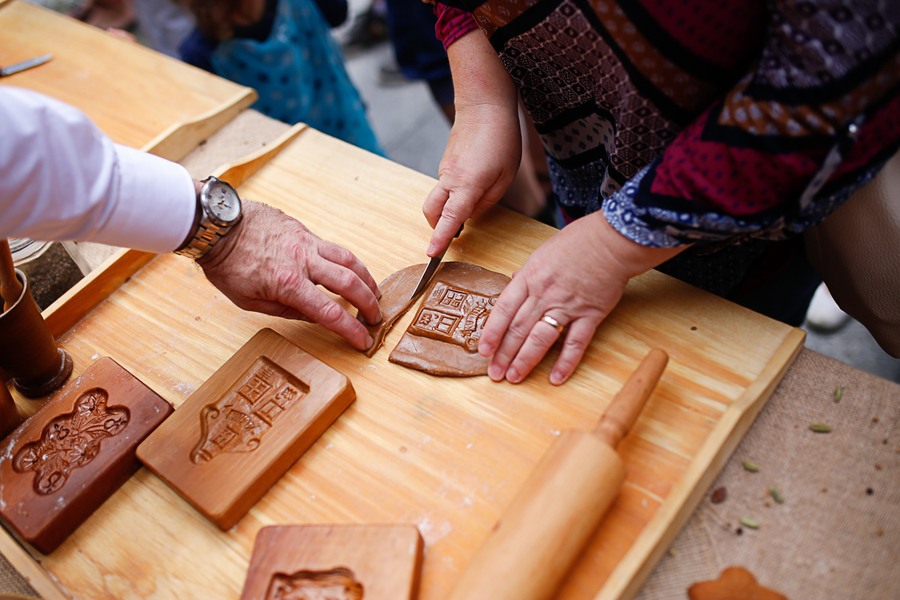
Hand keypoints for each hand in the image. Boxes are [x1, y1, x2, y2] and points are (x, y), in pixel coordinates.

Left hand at [197, 200, 381, 350]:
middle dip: (368, 303)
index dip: (351, 329)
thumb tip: (312, 315)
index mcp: (288, 283)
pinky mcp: (303, 230)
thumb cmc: (227, 264)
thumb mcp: (249, 301)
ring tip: (374, 292)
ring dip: (366, 278)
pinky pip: (333, 247)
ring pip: (348, 259)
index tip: (363, 340)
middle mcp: (303, 260)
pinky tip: (349, 271)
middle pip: (349, 283)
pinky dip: (347, 261)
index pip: (330, 312)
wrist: (216, 226)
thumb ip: (285, 310)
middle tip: (376, 317)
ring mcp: (306, 242)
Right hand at [423, 102, 521, 255]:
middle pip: (431, 211)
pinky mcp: (445, 162)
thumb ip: (487, 200)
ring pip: (438, 197)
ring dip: (448, 207)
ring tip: (476, 195)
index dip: (440, 238)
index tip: (431, 253)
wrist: (483, 104)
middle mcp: (449, 178)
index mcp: (467, 184)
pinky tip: (475, 178)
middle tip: (452, 233)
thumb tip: (470, 213)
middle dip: (436, 227)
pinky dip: (453, 191)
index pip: (450, 218)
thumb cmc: (501, 138)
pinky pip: (445, 184)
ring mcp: (444, 169)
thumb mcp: (506, 175)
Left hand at [477, 212, 684, 383]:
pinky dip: (565, 362)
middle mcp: (544, 294)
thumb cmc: (578, 242)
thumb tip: (513, 280)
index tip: (483, 350)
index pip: (504, 310)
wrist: (612, 241)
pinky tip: (555, 378)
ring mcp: (567, 306)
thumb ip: (528, 272)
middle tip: (494, 373)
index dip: (492, 332)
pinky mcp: (590, 315)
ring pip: (541, 339)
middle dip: (503, 354)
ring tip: (514, 377)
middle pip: (518, 328)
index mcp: (530, 277)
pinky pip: (575, 343)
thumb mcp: (542, 253)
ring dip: (525, 360)